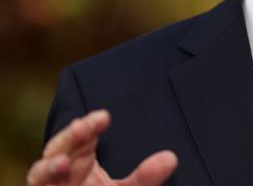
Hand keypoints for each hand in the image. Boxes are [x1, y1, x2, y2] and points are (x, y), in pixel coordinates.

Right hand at [26, 110, 177, 185]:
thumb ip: (144, 178)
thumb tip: (171, 158)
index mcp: (79, 161)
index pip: (81, 136)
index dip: (89, 126)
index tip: (104, 116)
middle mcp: (59, 172)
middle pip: (58, 148)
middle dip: (70, 137)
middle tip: (82, 126)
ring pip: (39, 173)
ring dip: (48, 167)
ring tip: (63, 163)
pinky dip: (46, 178)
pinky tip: (58, 171)